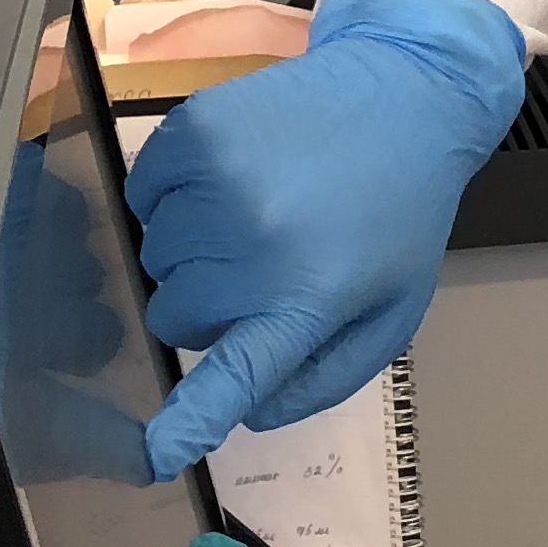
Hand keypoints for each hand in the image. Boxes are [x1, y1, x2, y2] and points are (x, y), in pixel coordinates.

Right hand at [135, 0, 526, 476]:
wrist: (404, 94)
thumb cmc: (399, 214)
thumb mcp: (392, 309)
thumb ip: (324, 373)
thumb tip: (247, 414)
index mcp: (310, 299)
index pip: (236, 373)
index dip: (191, 417)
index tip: (156, 452)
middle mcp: (256, 248)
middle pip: (176, 317)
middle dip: (209, 305)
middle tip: (267, 267)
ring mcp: (218, 185)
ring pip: (156, 258)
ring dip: (194, 249)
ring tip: (261, 214)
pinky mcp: (192, 133)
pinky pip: (143, 195)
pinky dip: (174, 196)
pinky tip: (234, 179)